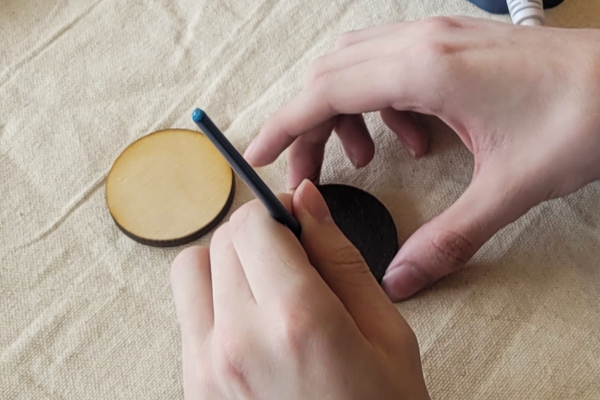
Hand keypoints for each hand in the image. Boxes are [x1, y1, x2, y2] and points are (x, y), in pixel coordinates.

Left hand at [170, 180, 429, 399]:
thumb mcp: (386, 332)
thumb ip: (339, 257)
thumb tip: (305, 201)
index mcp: (297, 319)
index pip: (252, 224)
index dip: (276, 213)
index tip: (297, 225)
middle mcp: (238, 341)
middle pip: (218, 242)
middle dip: (254, 236)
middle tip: (291, 260)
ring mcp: (206, 370)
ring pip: (190, 271)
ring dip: (224, 263)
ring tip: (266, 289)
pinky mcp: (192, 389)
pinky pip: (188, 316)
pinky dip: (214, 300)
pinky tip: (253, 325)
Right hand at [244, 17, 599, 299]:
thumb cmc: (583, 117)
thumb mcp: (509, 186)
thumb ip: (449, 236)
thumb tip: (402, 278)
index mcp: (425, 67)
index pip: (323, 91)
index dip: (283, 126)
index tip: (256, 155)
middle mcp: (421, 41)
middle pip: (331, 77)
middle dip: (311, 127)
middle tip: (315, 175)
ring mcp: (437, 36)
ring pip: (356, 64)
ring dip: (346, 111)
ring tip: (372, 156)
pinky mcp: (451, 43)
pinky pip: (391, 63)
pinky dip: (383, 101)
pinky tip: (418, 135)